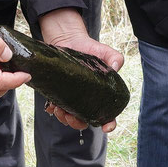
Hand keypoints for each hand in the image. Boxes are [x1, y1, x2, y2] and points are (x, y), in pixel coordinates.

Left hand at [39, 7, 124, 132]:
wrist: (68, 40)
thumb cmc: (89, 48)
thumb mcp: (105, 52)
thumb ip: (115, 58)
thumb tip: (115, 68)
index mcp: (101, 95)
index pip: (108, 114)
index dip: (108, 123)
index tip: (107, 126)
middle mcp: (87, 100)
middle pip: (84, 121)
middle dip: (78, 123)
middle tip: (72, 117)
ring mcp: (72, 98)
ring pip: (69, 117)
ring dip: (64, 118)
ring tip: (60, 110)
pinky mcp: (58, 93)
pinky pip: (55, 107)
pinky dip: (53, 109)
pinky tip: (52, 106)